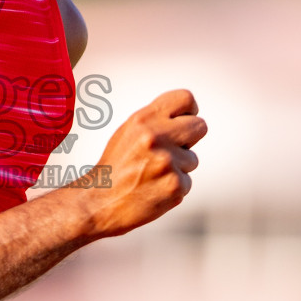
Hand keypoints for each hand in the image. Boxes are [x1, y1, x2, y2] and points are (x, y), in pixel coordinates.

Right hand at [79, 89, 206, 238]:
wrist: (99, 202)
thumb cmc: (115, 167)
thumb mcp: (129, 132)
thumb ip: (155, 121)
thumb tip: (185, 116)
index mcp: (143, 119)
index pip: (186, 99)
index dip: (190, 111)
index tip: (185, 121)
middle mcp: (155, 136)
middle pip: (200, 126)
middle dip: (189, 139)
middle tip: (172, 151)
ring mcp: (166, 161)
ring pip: (192, 159)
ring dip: (178, 168)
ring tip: (153, 174)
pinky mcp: (175, 185)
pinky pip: (187, 182)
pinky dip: (174, 188)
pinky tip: (154, 189)